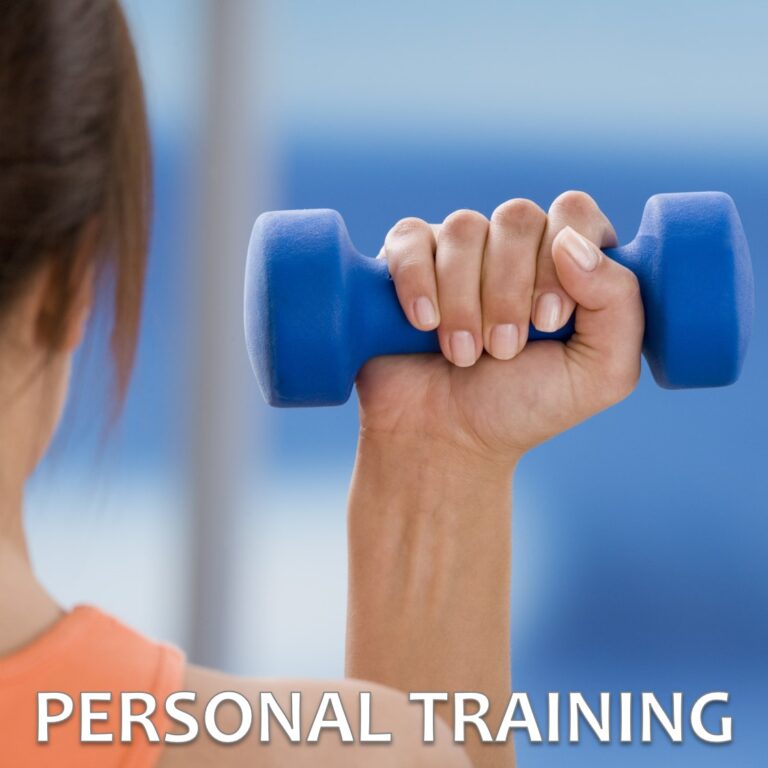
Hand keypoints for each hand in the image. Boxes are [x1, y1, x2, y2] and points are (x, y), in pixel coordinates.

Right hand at [356, 191, 644, 465]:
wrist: (446, 437)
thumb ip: (619, 304)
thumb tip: (571, 242)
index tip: (548, 321)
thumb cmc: (522, 407)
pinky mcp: (408, 259)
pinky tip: (424, 324)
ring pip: (464, 228)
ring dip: (463, 301)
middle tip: (504, 350)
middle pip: (517, 216)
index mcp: (569, 264)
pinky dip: (418, 282)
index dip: (562, 260)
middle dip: (508, 292)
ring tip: (463, 354)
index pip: (574, 213)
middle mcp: (515, 247)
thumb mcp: (599, 374)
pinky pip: (410, 239)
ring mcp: (459, 250)